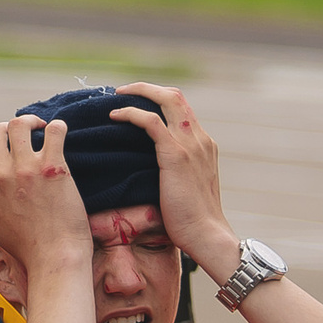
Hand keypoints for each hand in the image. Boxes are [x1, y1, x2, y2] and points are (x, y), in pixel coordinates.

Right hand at [0, 116, 89, 277]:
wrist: (54, 260)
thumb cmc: (27, 248)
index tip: (9, 148)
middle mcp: (0, 176)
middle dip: (8, 126)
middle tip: (25, 132)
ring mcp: (26, 170)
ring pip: (19, 124)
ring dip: (31, 122)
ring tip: (43, 129)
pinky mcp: (53, 168)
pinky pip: (54, 131)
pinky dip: (58, 127)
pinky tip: (60, 133)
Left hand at [109, 82, 231, 268]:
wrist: (207, 235)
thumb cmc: (193, 220)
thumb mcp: (187, 186)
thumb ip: (177, 170)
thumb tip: (151, 169)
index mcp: (204, 144)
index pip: (182, 108)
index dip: (158, 99)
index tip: (137, 102)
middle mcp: (200, 138)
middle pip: (175, 95)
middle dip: (147, 88)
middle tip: (122, 92)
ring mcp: (190, 144)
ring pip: (166, 100)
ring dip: (138, 92)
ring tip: (116, 97)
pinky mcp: (176, 154)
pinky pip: (151, 121)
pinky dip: (131, 113)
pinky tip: (115, 116)